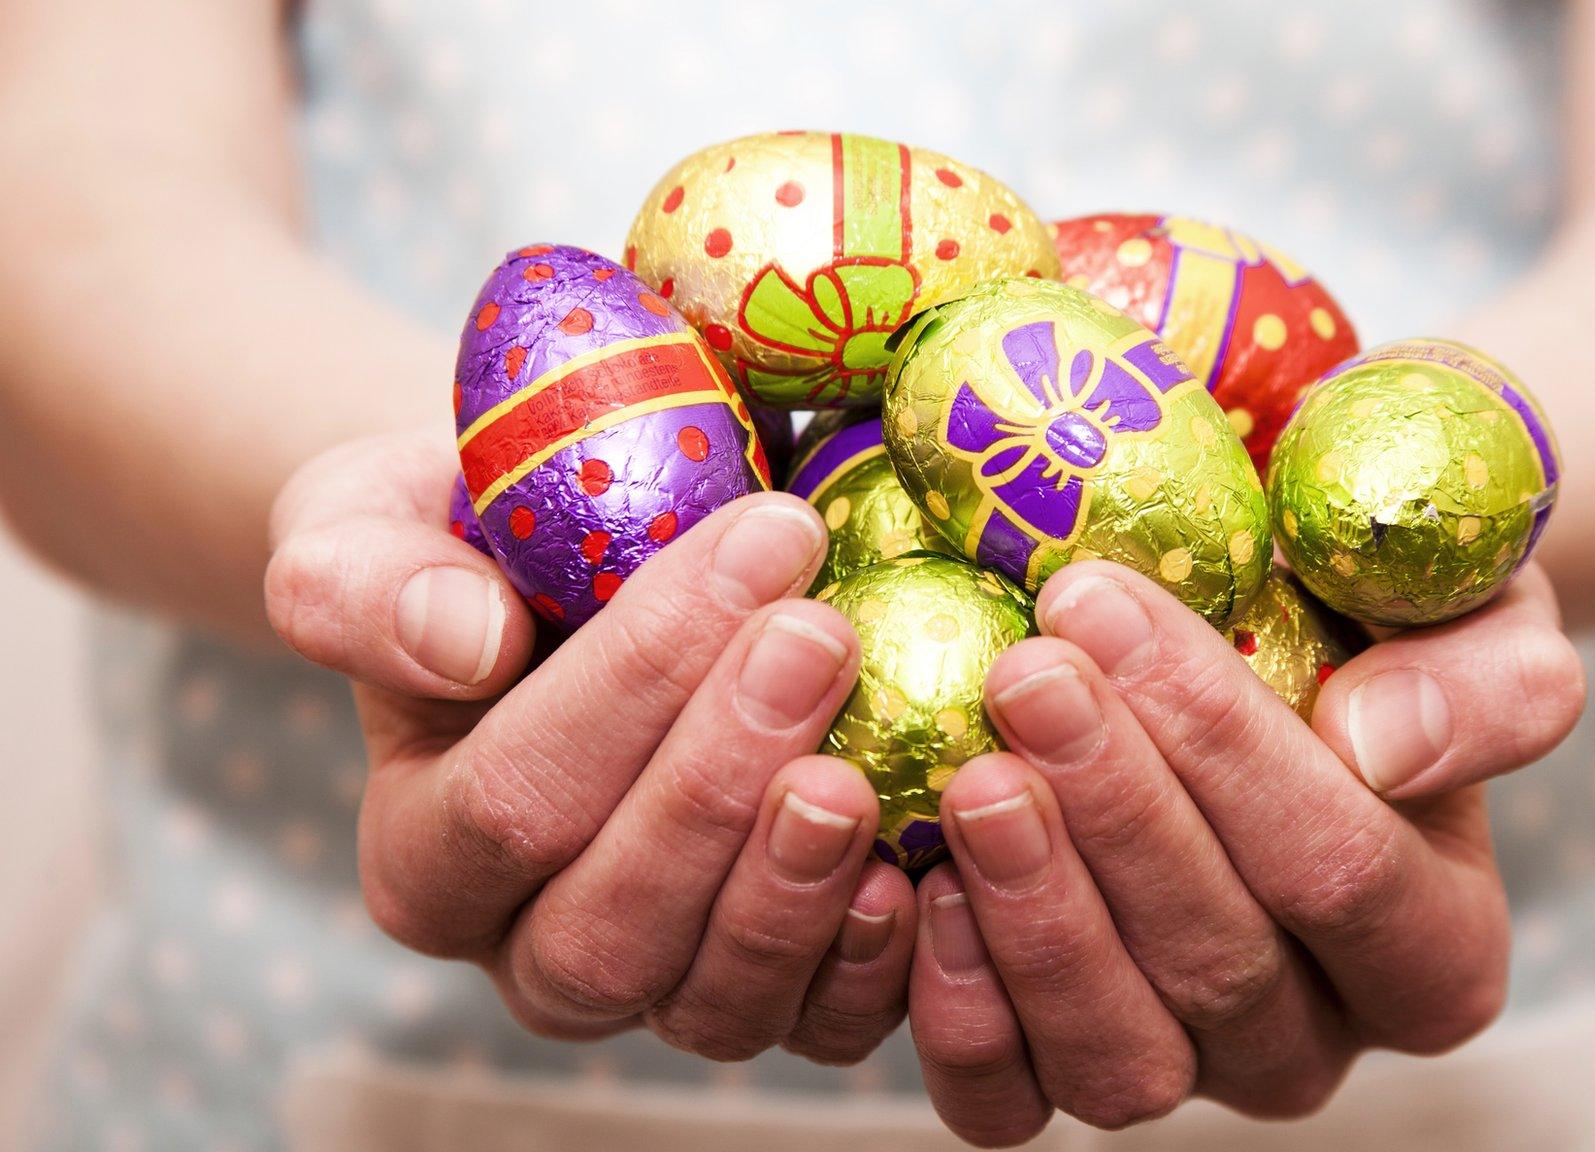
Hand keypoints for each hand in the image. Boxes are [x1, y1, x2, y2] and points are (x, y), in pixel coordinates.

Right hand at [263, 427, 913, 1063]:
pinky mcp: (774, 998)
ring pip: (711, 1000)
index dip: (637, 679)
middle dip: (720, 782)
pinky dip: (874, 966)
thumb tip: (461, 644)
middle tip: (820, 636)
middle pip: (609, 926)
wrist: (579, 585)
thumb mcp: (375, 522)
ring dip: (793, 886)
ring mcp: (658, 988)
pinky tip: (918, 867)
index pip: (512, 799)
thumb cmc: (477, 547)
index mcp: (425, 855)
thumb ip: (368, 582)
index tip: (762, 539)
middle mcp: (529, 951)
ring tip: (862, 765)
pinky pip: (820, 1027)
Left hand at [905, 561, 1584, 1144]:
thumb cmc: (1377, 625)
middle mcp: (1319, 1039)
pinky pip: (1009, 1100)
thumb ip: (1486, 682)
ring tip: (975, 776)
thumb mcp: (1479, 615)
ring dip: (1037, 912)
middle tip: (1026, 671)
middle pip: (1220, 960)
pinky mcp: (1064, 1078)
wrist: (1274, 653)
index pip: (1342, 869)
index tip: (1107, 606)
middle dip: (1113, 807)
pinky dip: (958, 1012)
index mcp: (1439, 949)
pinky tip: (922, 882)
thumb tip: (1383, 746)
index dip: (1224, 746)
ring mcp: (1189, 1071)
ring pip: (1119, 1056)